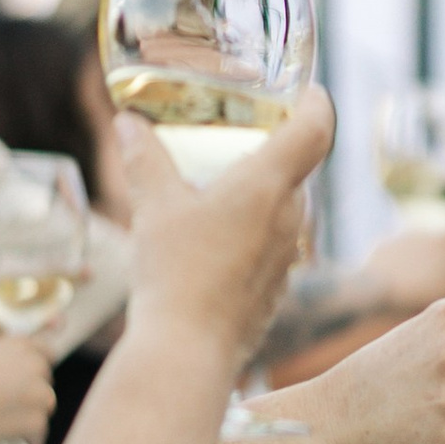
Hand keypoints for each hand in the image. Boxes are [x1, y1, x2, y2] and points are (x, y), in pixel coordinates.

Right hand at [0, 327, 60, 443]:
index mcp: (19, 345)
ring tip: (4, 420)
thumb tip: (21, 367)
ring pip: (45, 405)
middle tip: (9, 403)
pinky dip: (28, 436)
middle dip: (32, 392)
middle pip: (45, 380)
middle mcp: (34, 365)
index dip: (38, 366)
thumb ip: (5, 357)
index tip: (32, 377)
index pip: (46, 351)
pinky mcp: (37, 420)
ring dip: (31, 413)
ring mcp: (40, 393)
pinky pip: (39, 430)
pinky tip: (7, 436)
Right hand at [117, 89, 335, 371]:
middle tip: (247, 131)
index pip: (316, 129)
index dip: (316, 102)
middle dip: (277, 146)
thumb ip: (144, 158)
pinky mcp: (277, 288)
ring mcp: (288, 257)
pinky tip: (219, 238)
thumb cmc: (173, 275)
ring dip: (265, 191)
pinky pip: (276, 245)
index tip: (308, 90)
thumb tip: (128, 122)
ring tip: (225, 184)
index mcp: (269, 185)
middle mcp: (290, 218)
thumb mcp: (152, 207)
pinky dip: (256, 230)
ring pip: (287, 209)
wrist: (187, 353)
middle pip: (299, 168)